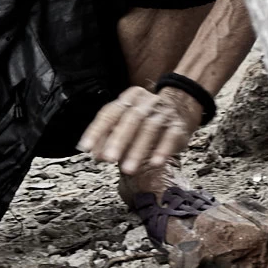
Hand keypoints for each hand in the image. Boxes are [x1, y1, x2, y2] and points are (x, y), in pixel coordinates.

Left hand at [78, 86, 202, 174]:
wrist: (181, 104)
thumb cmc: (146, 116)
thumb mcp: (125, 122)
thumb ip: (108, 136)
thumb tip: (95, 155)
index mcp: (128, 98)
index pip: (109, 113)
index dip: (96, 131)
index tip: (86, 148)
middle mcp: (145, 102)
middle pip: (130, 120)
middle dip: (118, 141)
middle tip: (108, 159)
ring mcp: (163, 113)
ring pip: (149, 129)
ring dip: (138, 150)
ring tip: (128, 169)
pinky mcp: (178, 125)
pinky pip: (170, 137)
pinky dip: (162, 150)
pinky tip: (155, 162)